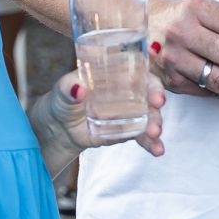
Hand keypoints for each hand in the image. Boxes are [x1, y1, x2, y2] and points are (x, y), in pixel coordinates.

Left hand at [46, 70, 164, 156]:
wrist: (60, 126)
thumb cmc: (64, 98)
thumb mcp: (63, 90)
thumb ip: (69, 87)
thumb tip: (78, 88)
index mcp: (116, 72)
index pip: (139, 69)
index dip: (149, 77)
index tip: (153, 89)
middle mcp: (129, 89)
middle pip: (149, 90)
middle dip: (156, 98)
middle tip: (157, 107)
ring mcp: (130, 111)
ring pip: (149, 114)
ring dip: (155, 123)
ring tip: (154, 134)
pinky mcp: (128, 129)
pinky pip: (143, 134)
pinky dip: (151, 142)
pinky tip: (158, 150)